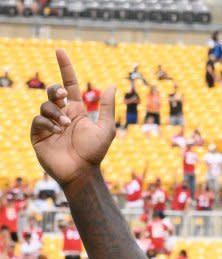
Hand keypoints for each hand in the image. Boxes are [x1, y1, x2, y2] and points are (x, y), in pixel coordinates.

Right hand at [30, 49, 115, 188]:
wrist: (81, 172)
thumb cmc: (95, 152)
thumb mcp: (105, 128)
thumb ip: (107, 107)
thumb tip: (112, 85)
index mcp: (77, 111)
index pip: (69, 85)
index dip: (65, 68)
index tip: (60, 51)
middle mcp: (62, 115)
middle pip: (53, 92)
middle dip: (56, 90)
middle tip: (62, 98)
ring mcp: (49, 124)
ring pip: (45, 105)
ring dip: (55, 113)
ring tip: (65, 126)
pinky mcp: (39, 135)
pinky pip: (38, 120)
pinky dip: (47, 123)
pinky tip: (57, 132)